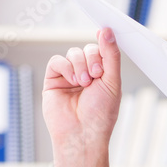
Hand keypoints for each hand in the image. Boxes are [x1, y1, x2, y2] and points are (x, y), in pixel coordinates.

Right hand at [42, 28, 120, 166]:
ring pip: (73, 53)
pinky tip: (73, 80)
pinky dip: (66, 66)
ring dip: (80, 64)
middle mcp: (87, 74)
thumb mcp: (112, 82)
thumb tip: (107, 31)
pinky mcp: (53, 81)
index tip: (106, 32)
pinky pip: (57, 61)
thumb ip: (110, 55)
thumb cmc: (101, 114)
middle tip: (97, 75)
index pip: (104, 50)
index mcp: (104, 75)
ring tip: (85, 83)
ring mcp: (69, 77)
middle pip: (88, 49)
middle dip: (94, 59)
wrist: (82, 135)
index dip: (104, 44)